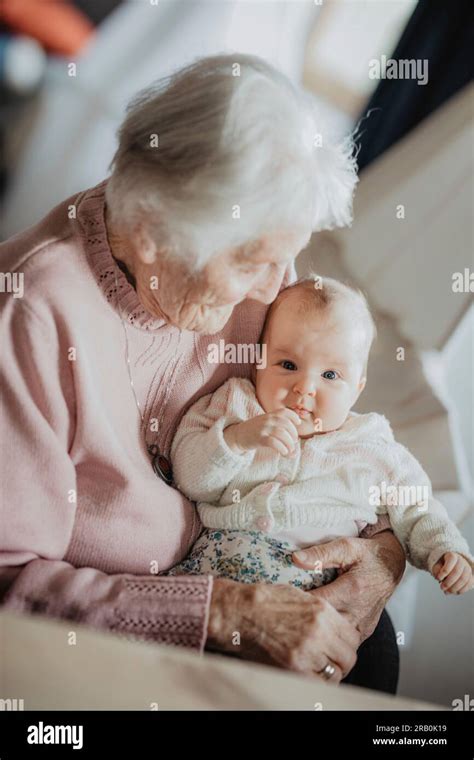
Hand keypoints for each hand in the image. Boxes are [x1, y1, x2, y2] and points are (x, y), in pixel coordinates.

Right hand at [205, 577, 358, 681]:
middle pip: (348, 657)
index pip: (352, 637)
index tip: (339, 648)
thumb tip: (332, 624)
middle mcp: (320, 631)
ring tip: (317, 669)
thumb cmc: (264, 601)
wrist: (241, 611)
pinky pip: (318, 684)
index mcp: (323, 612)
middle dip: (341, 662)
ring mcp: (308, 651)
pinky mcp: (294, 666)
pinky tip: (307, 676)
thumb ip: (321, 612)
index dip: (346, 645)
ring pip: (335, 673)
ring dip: (329, 673)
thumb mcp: (299, 596)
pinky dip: (316, 682)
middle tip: (331, 662)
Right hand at [224, 409, 300, 455]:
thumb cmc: (255, 431)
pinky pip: (274, 442)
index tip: (298, 423)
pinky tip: (284, 453)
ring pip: (282, 434)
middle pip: (287, 425)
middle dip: (293, 435)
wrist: (237, 435)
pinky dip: (282, 448)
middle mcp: (267, 420)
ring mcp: (263, 428)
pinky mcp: (259, 438)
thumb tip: (295, 447)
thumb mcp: (265, 424)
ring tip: (289, 450)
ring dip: (289, 444)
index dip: (294, 417)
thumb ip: (278, 429)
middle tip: (293, 443)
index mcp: (270, 415)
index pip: (285, 412)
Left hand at [292, 531, 405, 642]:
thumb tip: (295, 559)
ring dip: (316, 629)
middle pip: (322, 625)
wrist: (392, 565)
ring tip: (300, 618)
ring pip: (331, 637)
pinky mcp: (364, 632)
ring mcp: (362, 626)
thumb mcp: (346, 546)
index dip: (299, 602)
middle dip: (304, 618)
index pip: (317, 604)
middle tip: (287, 610)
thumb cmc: (368, 554)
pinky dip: (328, 634)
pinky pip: (341, 640)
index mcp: (352, 590)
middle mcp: (358, 612)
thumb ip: (321, 553)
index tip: (284, 597)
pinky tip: (317, 625)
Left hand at [432, 552, 472, 593]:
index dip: (445, 570)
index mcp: (452, 556)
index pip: (451, 560)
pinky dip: (462, 590)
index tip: (438, 578)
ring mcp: (467, 568)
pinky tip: (454, 592)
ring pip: (464, 579)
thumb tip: (441, 579)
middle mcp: (462, 561)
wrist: (450, 566)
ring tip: (446, 592)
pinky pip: (469, 584)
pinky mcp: (471, 576)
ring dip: (455, 588)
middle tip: (442, 588)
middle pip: (457, 571)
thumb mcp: (436, 566)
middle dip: (449, 582)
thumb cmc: (442, 566)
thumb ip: (437, 570)